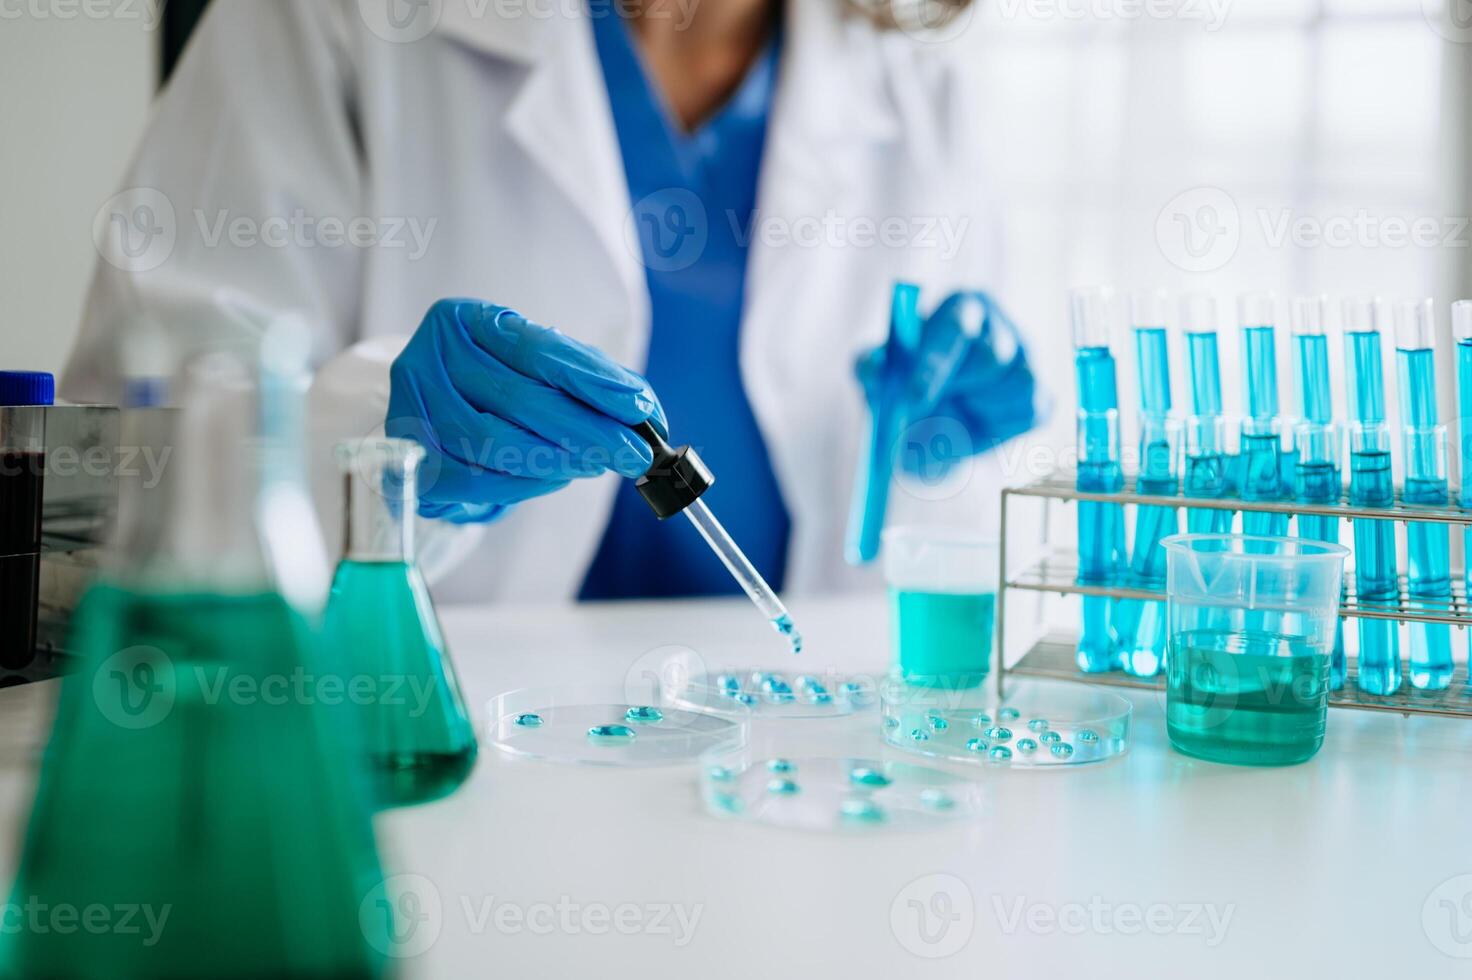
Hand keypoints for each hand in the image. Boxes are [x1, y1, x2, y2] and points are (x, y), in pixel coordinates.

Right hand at [387, 299, 666, 522]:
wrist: (431, 413)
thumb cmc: (494, 382)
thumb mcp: (532, 364)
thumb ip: (584, 376)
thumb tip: (643, 410)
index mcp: (463, 320)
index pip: (537, 350)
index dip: (593, 381)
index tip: (640, 408)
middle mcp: (429, 358)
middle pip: (520, 400)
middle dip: (589, 431)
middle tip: (635, 453)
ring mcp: (412, 408)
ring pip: (496, 443)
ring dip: (559, 460)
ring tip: (598, 464)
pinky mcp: (409, 458)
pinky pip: (477, 478)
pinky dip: (527, 482)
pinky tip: (559, 476)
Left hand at [856, 291, 1041, 475]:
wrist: (932, 429)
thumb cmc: (906, 389)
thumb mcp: (880, 377)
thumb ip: (870, 367)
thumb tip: (872, 367)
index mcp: (960, 308)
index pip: (955, 327)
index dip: (935, 363)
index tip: (912, 399)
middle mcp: (998, 325)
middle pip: (991, 355)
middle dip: (959, 390)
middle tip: (930, 409)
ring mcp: (1025, 357)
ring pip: (1015, 384)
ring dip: (977, 408)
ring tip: (956, 407)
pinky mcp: (1039, 393)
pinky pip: (1029, 410)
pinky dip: (998, 425)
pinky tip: (978, 419)